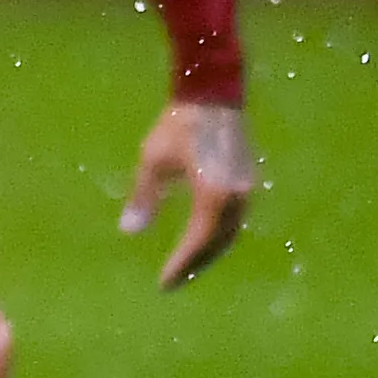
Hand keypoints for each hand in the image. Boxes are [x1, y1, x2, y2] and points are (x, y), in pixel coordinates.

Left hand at [121, 99, 254, 288]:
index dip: (182, 264)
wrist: (213, 94)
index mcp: (214, 195)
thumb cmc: (178, 125)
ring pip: (229, 233)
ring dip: (209, 252)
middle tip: (174, 280)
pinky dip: (218, 235)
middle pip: (217, 242)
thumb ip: (144, 198)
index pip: (198, 241)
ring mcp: (246, 189)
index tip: (165, 283)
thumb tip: (129, 231)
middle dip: (196, 264)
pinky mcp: (248, 181)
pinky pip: (235, 219)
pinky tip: (202, 239)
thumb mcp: (153, 161)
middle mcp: (236, 197)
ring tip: (186, 265)